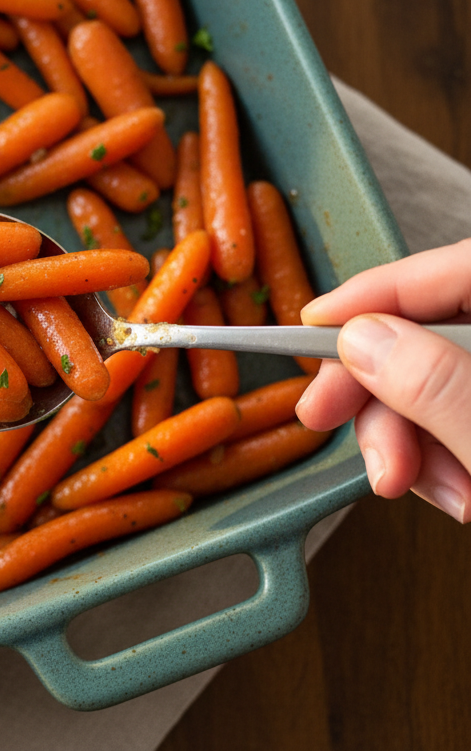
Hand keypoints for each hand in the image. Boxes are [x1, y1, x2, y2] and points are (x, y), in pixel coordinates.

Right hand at [295, 239, 470, 522]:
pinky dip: (439, 458)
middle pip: (430, 332)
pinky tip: (458, 494)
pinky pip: (455, 419)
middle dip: (378, 390)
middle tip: (326, 419)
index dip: (370, 294)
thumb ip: (436, 386)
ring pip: (435, 385)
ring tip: (419, 486)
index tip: (308, 323)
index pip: (448, 269)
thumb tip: (361, 339)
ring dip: (408, 441)